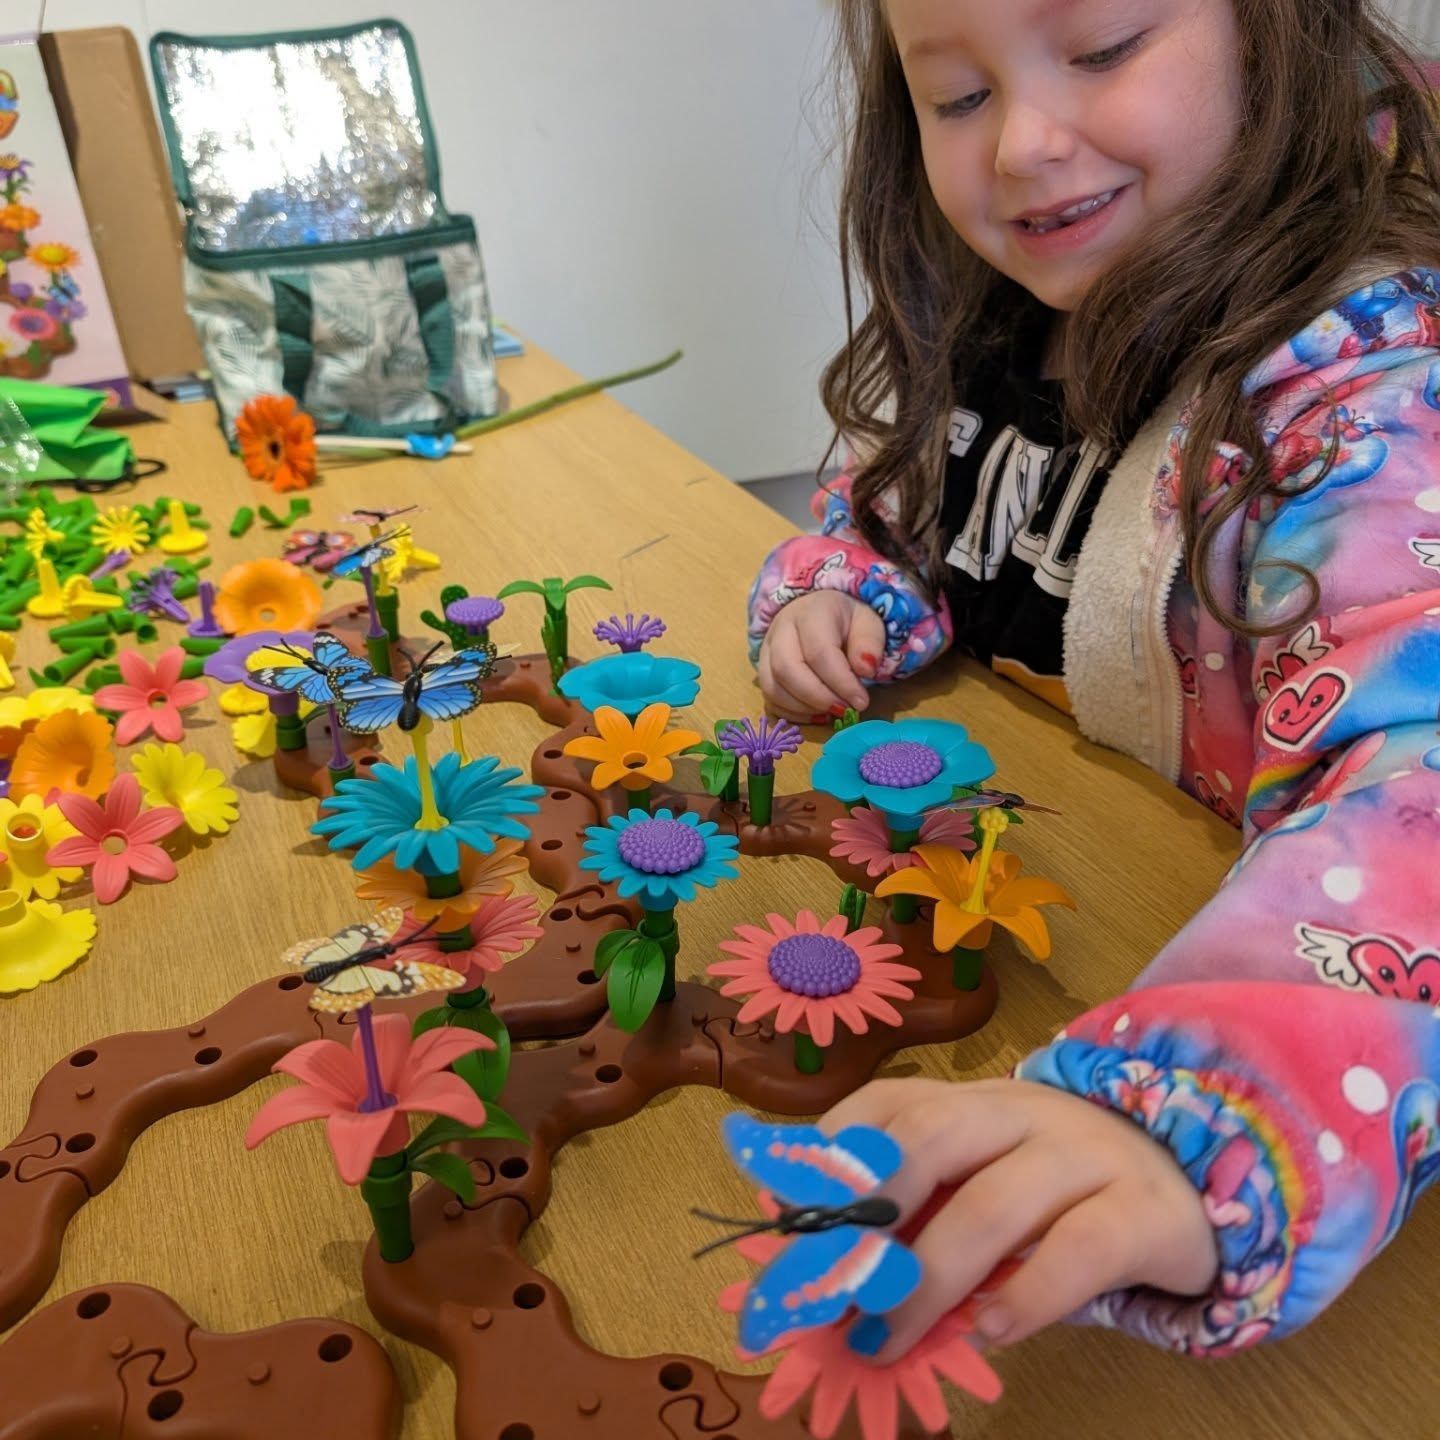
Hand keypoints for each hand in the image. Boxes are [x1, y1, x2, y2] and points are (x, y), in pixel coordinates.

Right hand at [757, 590, 884, 722]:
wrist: (817, 611)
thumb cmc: (845, 621)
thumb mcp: (868, 623)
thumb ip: (870, 643)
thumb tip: (866, 670)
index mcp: (811, 613)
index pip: (819, 652)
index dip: (840, 682)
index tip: (861, 701)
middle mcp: (781, 630)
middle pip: (786, 669)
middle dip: (817, 697)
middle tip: (843, 709)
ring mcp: (766, 651)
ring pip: (772, 687)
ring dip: (803, 708)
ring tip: (830, 711)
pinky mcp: (761, 671)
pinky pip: (769, 699)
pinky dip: (791, 714)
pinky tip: (816, 714)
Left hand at [822, 1076, 1218, 1359]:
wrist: (1189, 1179)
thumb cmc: (1057, 1192)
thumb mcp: (980, 1184)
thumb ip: (918, 1216)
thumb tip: (826, 1278)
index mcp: (970, 1099)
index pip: (886, 1101)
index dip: (829, 1153)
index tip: (785, 1214)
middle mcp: (1020, 1111)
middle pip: (929, 1136)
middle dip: (865, 1214)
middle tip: (825, 1286)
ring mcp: (1084, 1154)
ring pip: (994, 1202)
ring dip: (926, 1279)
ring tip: (884, 1337)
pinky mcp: (1142, 1211)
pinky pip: (1080, 1249)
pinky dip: (1027, 1295)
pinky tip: (990, 1332)